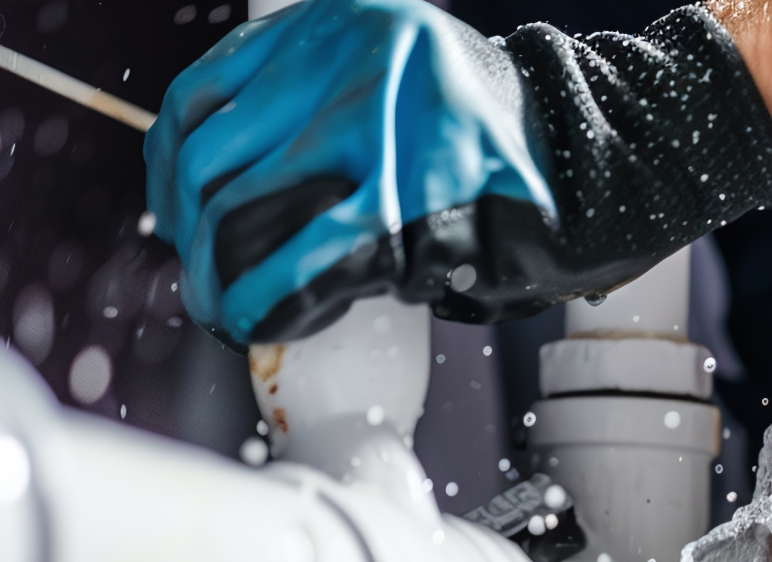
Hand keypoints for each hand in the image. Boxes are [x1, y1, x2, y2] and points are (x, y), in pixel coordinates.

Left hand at [145, 0, 771, 343]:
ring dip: (218, 286)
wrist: (601, 166)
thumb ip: (313, 111)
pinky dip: (264, 309)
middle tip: (209, 282)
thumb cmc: (490, 142)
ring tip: (232, 312)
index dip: (170, 172)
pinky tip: (268, 322)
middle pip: (210, 167)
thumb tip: (216, 194)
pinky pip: (296, 272)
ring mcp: (380, 137)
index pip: (200, 96)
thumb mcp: (392, 83)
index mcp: (338, 24)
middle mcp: (350, 64)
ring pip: (237, 222)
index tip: (180, 214)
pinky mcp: (406, 215)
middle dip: (193, 243)